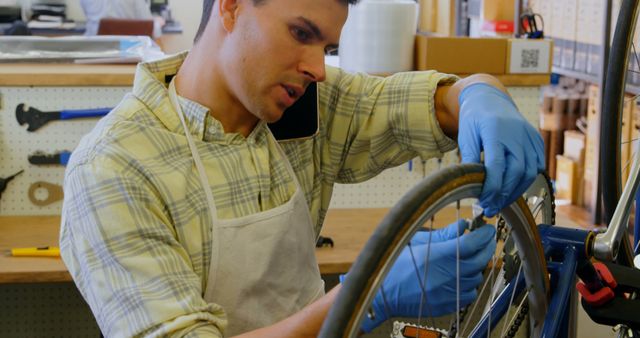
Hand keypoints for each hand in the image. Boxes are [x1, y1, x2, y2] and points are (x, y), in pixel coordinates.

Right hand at [353, 220, 496, 332]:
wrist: (383, 294)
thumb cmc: (394, 266)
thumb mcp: (415, 242)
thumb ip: (443, 235)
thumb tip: (463, 225)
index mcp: (435, 256)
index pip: (470, 243)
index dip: (483, 235)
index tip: (486, 229)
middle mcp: (444, 275)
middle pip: (479, 259)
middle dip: (486, 246)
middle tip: (484, 239)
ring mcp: (447, 292)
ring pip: (477, 276)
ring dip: (477, 265)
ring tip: (467, 257)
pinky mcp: (448, 305)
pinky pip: (470, 293)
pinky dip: (470, 283)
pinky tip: (460, 276)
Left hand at [457, 83, 544, 216]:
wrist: (489, 98)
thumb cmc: (474, 119)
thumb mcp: (465, 136)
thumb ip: (468, 159)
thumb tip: (470, 186)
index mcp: (495, 130)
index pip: (497, 166)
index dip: (492, 188)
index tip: (483, 202)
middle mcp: (517, 133)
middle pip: (516, 172)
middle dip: (504, 194)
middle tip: (489, 208)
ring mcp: (529, 136)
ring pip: (529, 172)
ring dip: (515, 192)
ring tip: (499, 203)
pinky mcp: (536, 140)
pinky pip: (537, 166)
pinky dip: (526, 180)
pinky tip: (512, 189)